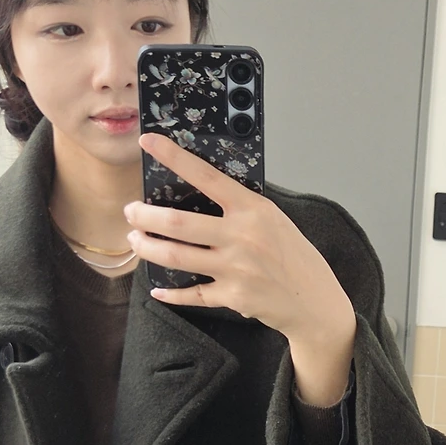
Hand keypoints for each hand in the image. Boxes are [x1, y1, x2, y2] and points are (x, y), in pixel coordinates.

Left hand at [127, 134, 356, 406]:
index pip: (206, 176)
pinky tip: (158, 288)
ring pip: (176, 256)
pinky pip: (191, 294)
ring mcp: (235, 268)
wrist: (315, 303)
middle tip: (130, 212)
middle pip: (178, 222)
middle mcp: (241, 237)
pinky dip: (171, 293)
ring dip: (148, 247)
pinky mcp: (232, 296)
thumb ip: (242, 208)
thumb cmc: (296, 257)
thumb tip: (204, 192)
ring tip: (135, 241)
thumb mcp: (275, 220)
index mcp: (253, 209)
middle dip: (145, 216)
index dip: (174, 157)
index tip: (149, 141)